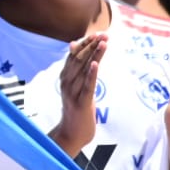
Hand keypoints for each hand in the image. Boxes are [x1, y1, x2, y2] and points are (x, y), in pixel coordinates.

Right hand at [51, 33, 106, 154]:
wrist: (70, 135)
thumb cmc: (75, 112)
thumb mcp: (75, 88)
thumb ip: (76, 70)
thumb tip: (74, 47)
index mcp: (65, 78)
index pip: (74, 56)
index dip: (85, 44)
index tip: (98, 34)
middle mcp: (66, 83)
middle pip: (79, 59)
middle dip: (92, 46)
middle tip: (104, 35)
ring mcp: (73, 93)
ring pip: (83, 70)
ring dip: (94, 55)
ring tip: (103, 42)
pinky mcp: (81, 103)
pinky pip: (87, 86)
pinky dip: (91, 74)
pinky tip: (95, 64)